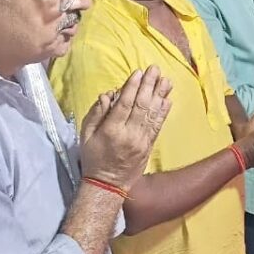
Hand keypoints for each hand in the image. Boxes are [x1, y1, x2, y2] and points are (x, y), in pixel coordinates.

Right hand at [80, 66, 172, 189]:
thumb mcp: (86, 136)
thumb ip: (95, 114)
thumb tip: (107, 95)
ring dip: (160, 95)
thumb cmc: (93, 158)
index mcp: (112, 130)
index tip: (138, 72)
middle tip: (155, 69)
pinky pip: (158, 126)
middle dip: (149, 85)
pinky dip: (163, 112)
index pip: (124, 104)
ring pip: (152, 114)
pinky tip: (167, 99)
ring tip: (165, 79)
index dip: (132, 87)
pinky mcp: (149, 146)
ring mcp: (141, 141)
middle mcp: (129, 134)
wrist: (108, 185)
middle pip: (141, 105)